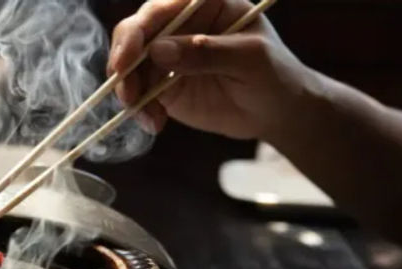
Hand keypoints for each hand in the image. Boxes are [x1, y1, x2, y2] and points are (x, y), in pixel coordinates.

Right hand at [108, 0, 320, 140]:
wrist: (278, 111)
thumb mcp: (249, 59)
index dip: (136, 31)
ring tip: (147, 116)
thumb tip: (159, 51)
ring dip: (130, 91)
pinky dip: (141, 109)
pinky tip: (155, 124)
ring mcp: (169, 55)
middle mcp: (179, 25)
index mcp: (202, 4)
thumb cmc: (274, 74)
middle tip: (127, 92)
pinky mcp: (164, 85)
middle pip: (135, 34)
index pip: (159, 9)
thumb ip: (207, 52)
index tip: (126, 60)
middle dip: (123, 62)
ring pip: (130, 66)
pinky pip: (140, 93)